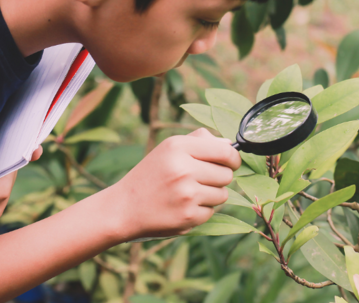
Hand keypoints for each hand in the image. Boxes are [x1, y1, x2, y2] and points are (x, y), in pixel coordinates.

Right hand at [106, 128, 240, 240]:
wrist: (125, 207)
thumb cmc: (151, 175)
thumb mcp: (168, 148)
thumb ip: (199, 141)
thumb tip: (229, 144)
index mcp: (178, 147)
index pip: (225, 151)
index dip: (233, 158)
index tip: (231, 162)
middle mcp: (183, 169)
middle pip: (226, 174)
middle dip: (219, 177)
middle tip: (200, 179)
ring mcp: (186, 194)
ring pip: (222, 194)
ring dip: (211, 194)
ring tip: (189, 193)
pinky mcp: (188, 216)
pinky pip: (212, 211)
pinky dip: (201, 210)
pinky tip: (183, 206)